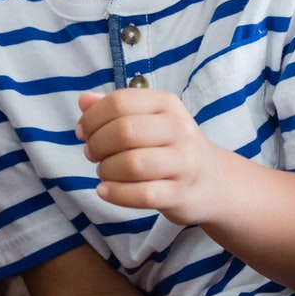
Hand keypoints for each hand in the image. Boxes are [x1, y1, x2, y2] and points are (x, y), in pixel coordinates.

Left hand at [77, 88, 231, 225]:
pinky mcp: (181, 193)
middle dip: (98, 144)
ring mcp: (184, 162)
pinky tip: (104, 191)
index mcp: (167, 104)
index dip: (93, 118)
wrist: (212, 180)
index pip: (120, 102)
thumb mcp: (147, 119)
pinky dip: (116, 194)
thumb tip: (84, 101)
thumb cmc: (169, 146)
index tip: (82, 132)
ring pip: (132, 164)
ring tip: (103, 172)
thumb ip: (114, 109)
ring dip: (106, 170)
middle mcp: (179, 129)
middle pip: (125, 131)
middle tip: (92, 154)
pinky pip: (142, 194)